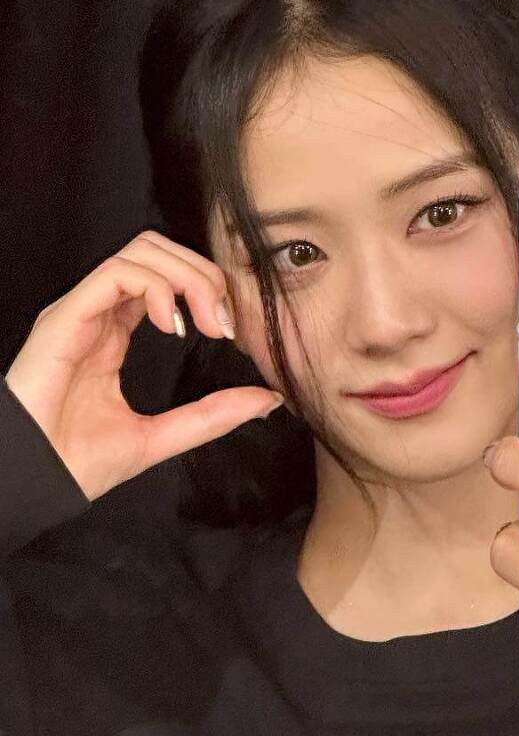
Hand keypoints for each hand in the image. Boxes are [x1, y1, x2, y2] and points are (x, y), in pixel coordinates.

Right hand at [3, 230, 281, 501]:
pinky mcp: (65, 318)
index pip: (165, 279)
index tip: (230, 330)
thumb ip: (212, 415)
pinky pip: (116, 273)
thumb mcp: (162, 436)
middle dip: (204, 275)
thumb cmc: (77, 463)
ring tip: (200, 321)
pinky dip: (155, 287)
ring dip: (186, 276)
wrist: (33, 484)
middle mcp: (98, 314)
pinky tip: (170, 324)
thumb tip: (268, 399)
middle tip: (222, 322)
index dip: (206, 290)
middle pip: (158, 252)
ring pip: (140, 251)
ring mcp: (80, 312)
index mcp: (115, 333)